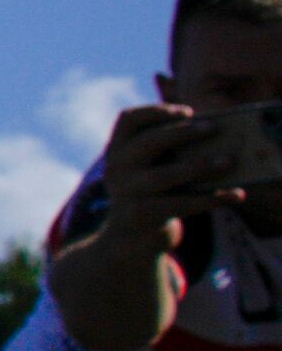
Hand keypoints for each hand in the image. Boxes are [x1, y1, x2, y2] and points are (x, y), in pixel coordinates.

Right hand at [97, 103, 253, 235]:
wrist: (129, 239)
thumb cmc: (151, 194)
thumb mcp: (149, 168)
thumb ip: (169, 152)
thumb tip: (217, 138)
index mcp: (118, 150)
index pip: (128, 119)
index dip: (157, 111)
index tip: (188, 112)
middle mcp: (117, 169)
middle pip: (148, 142)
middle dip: (182, 133)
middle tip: (214, 128)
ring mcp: (127, 193)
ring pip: (164, 175)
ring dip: (199, 166)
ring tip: (229, 161)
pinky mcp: (143, 216)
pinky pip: (182, 204)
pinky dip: (212, 199)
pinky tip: (235, 195)